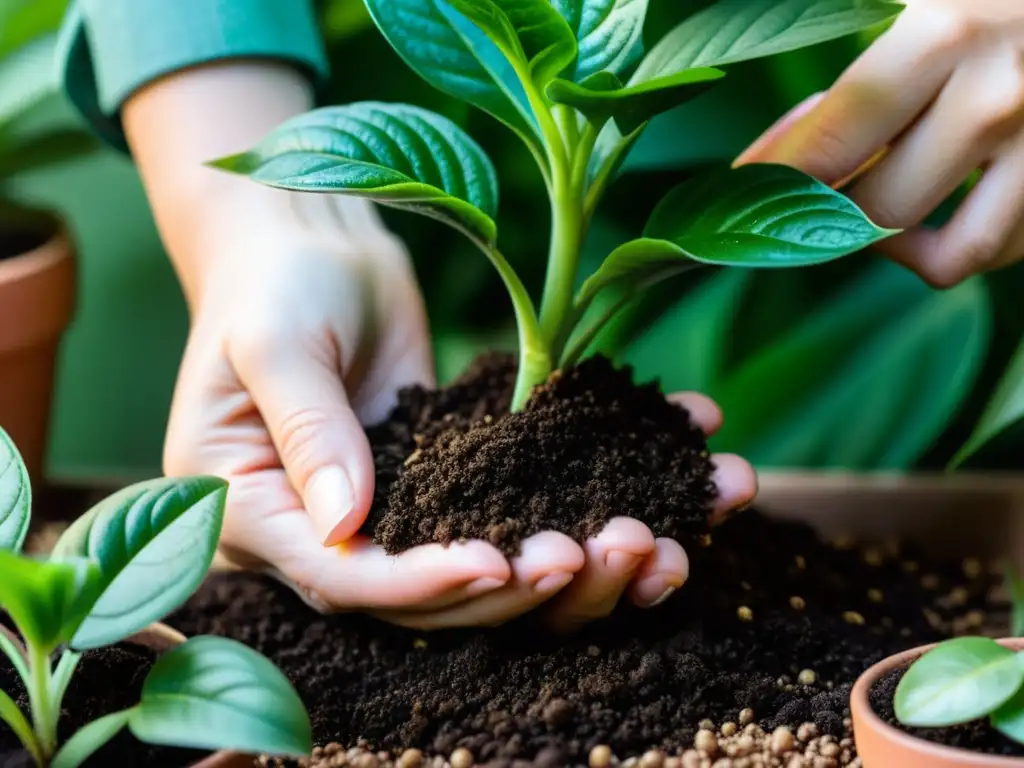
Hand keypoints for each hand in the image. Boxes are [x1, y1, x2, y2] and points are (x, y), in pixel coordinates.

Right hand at [163, 192, 755, 629]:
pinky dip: (601, 484)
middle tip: (620, 544)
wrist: (307, 245)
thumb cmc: (267, 283)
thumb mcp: (273, 343)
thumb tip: (347, 525)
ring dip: (589, 556)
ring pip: (500, 561)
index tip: (502, 565)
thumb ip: (307, 430)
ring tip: (676, 523)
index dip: (428, 583)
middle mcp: (337, 538)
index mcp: (265, 522)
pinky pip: (527, 498)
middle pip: (440, 595)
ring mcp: (406, 512)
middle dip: (531, 582)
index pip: (352, 579)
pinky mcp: (461, 478)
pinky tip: (683, 449)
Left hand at [735, 0, 1023, 287]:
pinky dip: (951, 244)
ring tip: (867, 203)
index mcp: (945, 35)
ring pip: (946, 255)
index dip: (778, 178)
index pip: (833, 140)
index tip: (743, 190)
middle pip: (878, 208)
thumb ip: (840, 49)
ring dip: (892, 243)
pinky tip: (929, 208)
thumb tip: (768, 154)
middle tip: (806, 188)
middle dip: (831, 209)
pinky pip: (995, 250)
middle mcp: (998, 100)